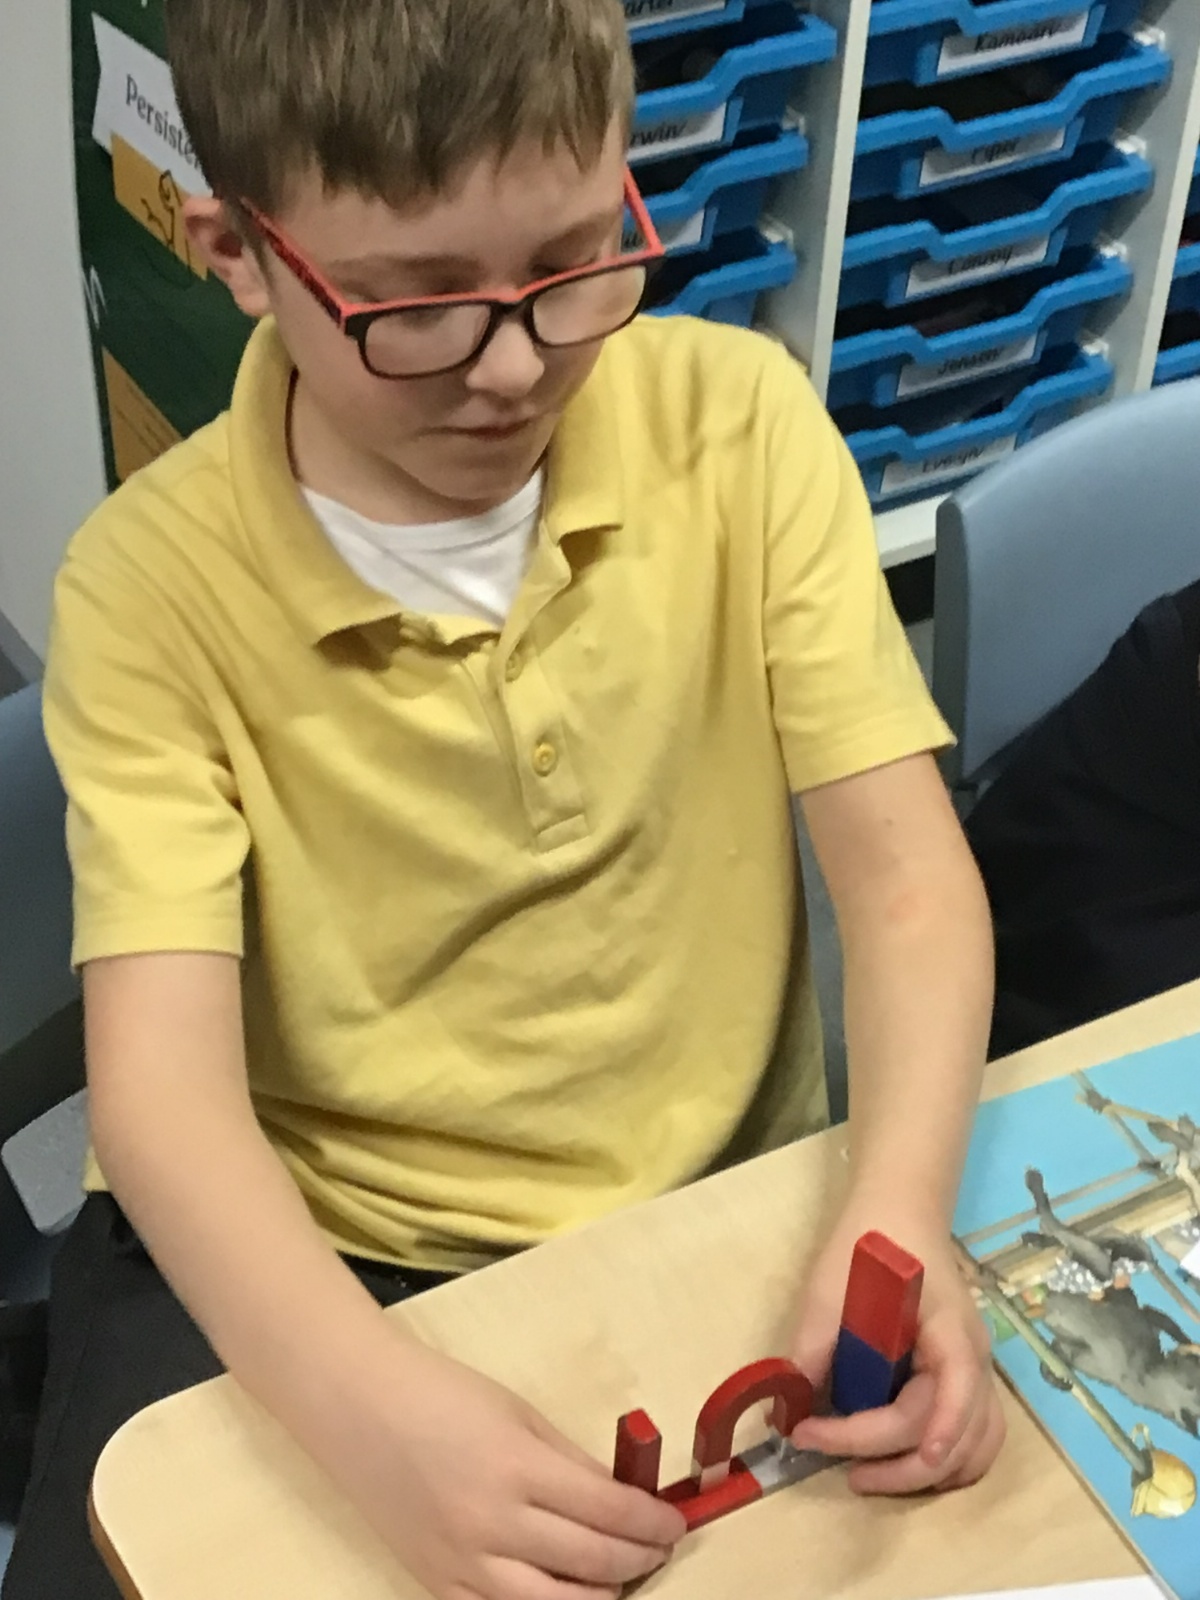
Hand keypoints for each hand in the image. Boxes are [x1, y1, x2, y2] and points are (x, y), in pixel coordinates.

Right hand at [325, 1331, 685, 1599]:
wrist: (358, 1406)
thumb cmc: (441, 1394)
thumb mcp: (518, 1413)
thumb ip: (569, 1459)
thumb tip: (617, 1496)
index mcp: (518, 1468)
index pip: (608, 1512)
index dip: (651, 1523)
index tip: (674, 1524)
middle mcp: (492, 1524)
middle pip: (590, 1564)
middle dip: (637, 1561)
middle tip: (657, 1550)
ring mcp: (461, 1563)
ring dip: (598, 1598)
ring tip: (617, 1581)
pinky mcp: (434, 1584)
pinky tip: (561, 1598)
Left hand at [787, 1208, 1004, 1494]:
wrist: (899, 1212)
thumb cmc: (868, 1244)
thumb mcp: (830, 1289)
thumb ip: (814, 1349)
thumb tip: (786, 1412)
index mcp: (949, 1330)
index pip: (948, 1395)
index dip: (910, 1434)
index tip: (842, 1445)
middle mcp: (976, 1359)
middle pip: (956, 1436)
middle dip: (899, 1468)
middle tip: (841, 1471)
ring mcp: (978, 1372)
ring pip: (976, 1449)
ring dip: (927, 1476)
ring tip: (870, 1476)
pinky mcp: (967, 1380)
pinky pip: (975, 1438)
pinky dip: (946, 1463)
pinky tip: (901, 1464)